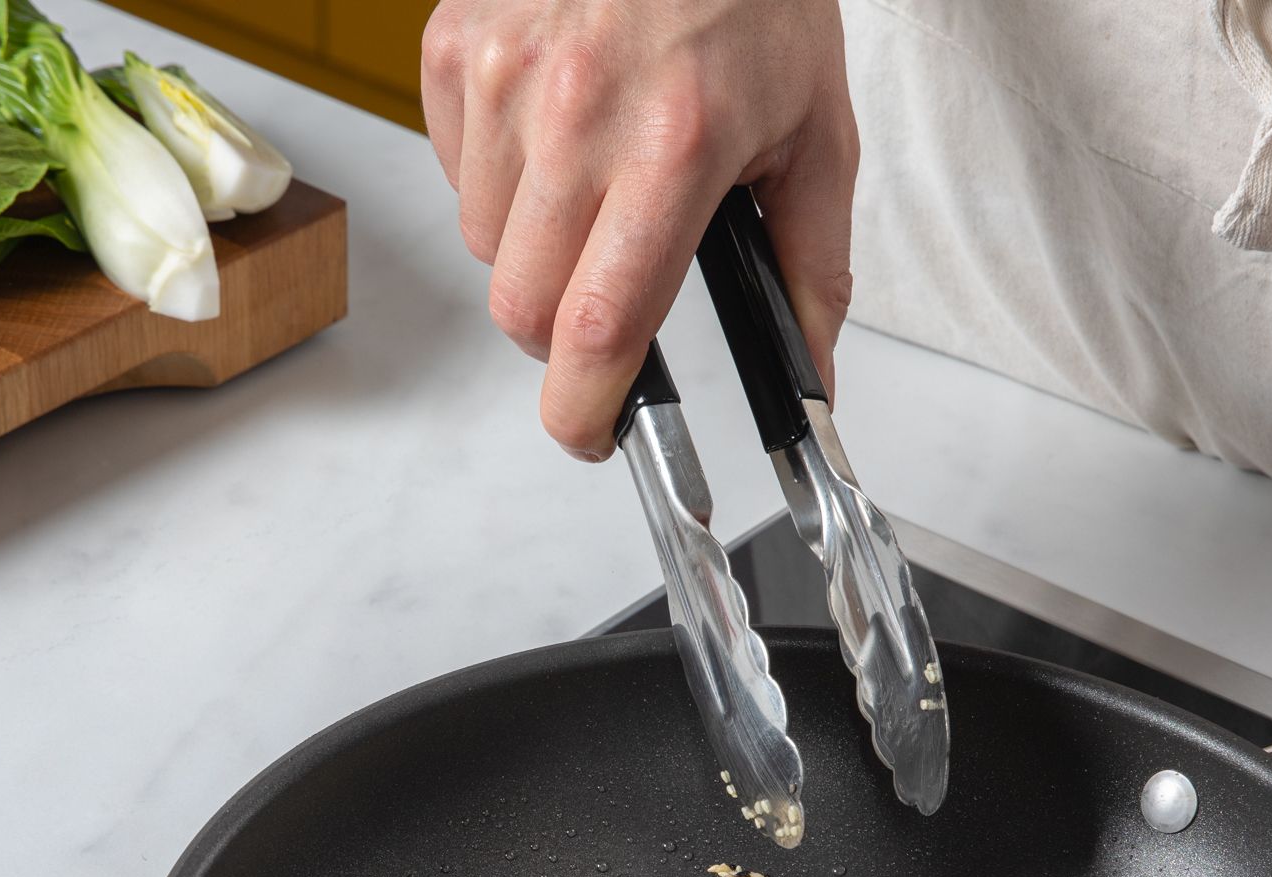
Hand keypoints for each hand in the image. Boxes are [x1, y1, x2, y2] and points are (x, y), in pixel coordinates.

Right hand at [421, 0, 857, 459]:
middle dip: (557, 332)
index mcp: (676, 145)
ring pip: (484, 245)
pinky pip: (455, 170)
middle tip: (605, 295)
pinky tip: (555, 127)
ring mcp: (503, 76)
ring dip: (530, 246)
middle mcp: (577, 112)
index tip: (591, 433)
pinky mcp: (455, 48)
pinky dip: (499, 176)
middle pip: (520, 308)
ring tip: (592, 178)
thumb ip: (813, 268)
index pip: (600, 328)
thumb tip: (809, 376)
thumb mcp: (816, 132)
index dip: (585, 410)